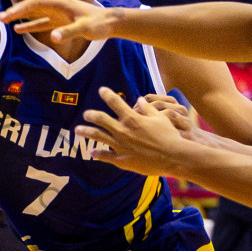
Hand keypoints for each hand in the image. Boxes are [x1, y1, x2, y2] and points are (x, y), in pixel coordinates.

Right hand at [0, 0, 114, 43]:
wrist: (110, 23)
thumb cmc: (99, 24)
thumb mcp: (85, 28)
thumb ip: (68, 32)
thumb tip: (52, 37)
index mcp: (60, 3)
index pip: (35, 3)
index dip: (20, 9)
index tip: (7, 15)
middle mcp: (56, 5)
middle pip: (32, 7)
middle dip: (15, 11)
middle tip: (0, 18)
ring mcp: (57, 13)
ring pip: (35, 14)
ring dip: (20, 18)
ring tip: (4, 22)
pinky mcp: (60, 22)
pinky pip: (41, 23)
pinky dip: (30, 25)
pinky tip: (19, 30)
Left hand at [75, 86, 192, 177]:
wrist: (173, 157)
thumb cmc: (169, 136)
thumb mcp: (160, 118)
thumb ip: (147, 109)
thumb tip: (139, 99)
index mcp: (132, 118)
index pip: (115, 102)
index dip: (107, 94)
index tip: (101, 90)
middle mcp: (123, 131)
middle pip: (101, 119)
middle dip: (91, 115)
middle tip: (86, 114)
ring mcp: (121, 146)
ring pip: (98, 136)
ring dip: (87, 132)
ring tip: (78, 130)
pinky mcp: (122, 160)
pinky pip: (106, 156)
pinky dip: (98, 154)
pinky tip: (92, 152)